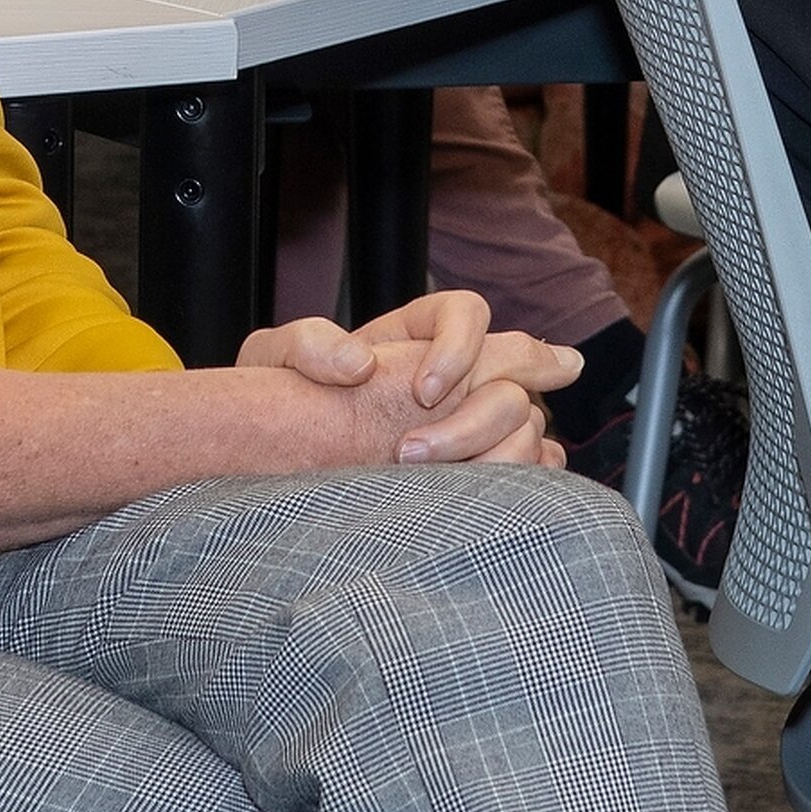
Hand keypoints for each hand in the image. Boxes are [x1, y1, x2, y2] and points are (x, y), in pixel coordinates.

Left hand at [246, 292, 572, 464]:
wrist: (284, 458)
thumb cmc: (281, 397)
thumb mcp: (274, 358)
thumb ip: (307, 346)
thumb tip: (361, 365)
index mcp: (417, 331)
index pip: (468, 312)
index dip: (460, 346)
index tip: (423, 393)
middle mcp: (460, 370)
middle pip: (512, 368)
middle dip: (476, 416)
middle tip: (411, 452)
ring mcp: (478, 416)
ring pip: (529, 422)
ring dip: (498, 457)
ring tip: (437, 489)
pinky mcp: (484, 463)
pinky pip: (536, 463)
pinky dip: (527, 479)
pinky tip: (490, 499)